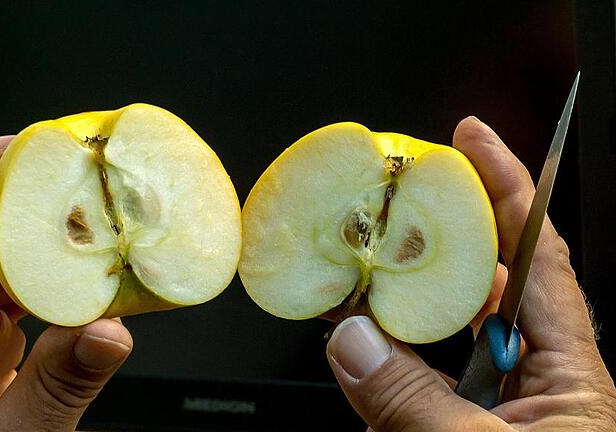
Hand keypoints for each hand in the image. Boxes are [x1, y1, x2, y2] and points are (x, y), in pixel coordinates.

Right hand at [326, 117, 615, 430]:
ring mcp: (486, 408)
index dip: (508, 188)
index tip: (472, 139)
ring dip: (388, 330)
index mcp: (567, 376)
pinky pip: (409, 390)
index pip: (538, 257)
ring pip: (431, 344)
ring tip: (353, 311)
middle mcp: (529, 381)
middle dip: (431, 249)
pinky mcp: (451, 430)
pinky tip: (358, 378)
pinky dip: (377, 380)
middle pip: (477, 287)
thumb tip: (350, 338)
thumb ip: (413, 400)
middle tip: (390, 215)